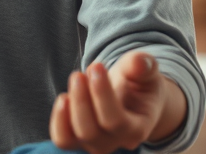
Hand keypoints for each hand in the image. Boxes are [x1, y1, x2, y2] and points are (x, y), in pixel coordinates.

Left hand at [49, 51, 186, 153]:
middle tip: (80, 74)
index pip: (114, 121)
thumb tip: (139, 62)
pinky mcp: (78, 138)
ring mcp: (95, 143)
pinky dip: (58, 120)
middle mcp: (115, 141)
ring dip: (69, 107)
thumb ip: (144, 66)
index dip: (101, 93)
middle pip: (89, 132)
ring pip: (71, 138)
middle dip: (80, 100)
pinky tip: (65, 96)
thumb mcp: (147, 72)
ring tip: (76, 81)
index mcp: (137, 128)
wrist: (135, 99)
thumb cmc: (140, 84)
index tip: (96, 65)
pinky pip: (62, 139)